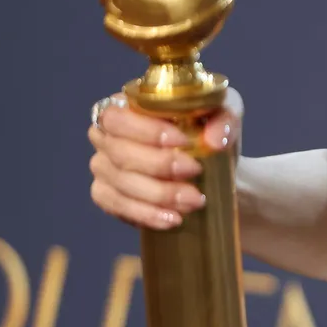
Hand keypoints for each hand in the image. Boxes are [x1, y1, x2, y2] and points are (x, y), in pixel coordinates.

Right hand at [88, 87, 243, 229]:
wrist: (212, 168)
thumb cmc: (208, 132)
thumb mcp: (223, 115)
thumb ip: (224, 119)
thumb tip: (214, 140)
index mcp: (125, 107)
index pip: (118, 117)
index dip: (146, 131)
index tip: (183, 141)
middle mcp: (106, 136)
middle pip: (119, 152)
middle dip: (159, 165)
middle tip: (195, 171)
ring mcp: (103, 167)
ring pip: (120, 182)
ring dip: (159, 193)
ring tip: (194, 200)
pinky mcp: (107, 195)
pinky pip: (116, 206)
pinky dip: (146, 214)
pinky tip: (172, 218)